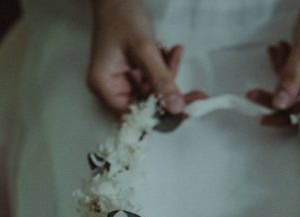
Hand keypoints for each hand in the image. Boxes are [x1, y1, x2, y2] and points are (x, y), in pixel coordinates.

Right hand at [87, 0, 205, 116]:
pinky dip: (165, 67)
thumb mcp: (144, 50)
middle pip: (146, 106)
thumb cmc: (122, 17)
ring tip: (174, 53)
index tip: (183, 111)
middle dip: (169, 94)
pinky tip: (172, 50)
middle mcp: (111, 87)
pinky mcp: (133, 72)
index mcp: (104, 86)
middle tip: (196, 95)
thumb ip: (161, 80)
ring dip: (168, 75)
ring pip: (154, 92)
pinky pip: (154, 79)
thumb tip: (177, 108)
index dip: (159, 116)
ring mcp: (122, 80)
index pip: (133, 115)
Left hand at [246, 0, 299, 124]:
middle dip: (279, 96)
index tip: (264, 116)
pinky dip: (286, 68)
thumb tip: (279, 105)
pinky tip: (282, 48)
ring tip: (278, 49)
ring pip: (298, 93)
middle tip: (253, 94)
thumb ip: (292, 76)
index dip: (288, 116)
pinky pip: (298, 81)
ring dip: (282, 74)